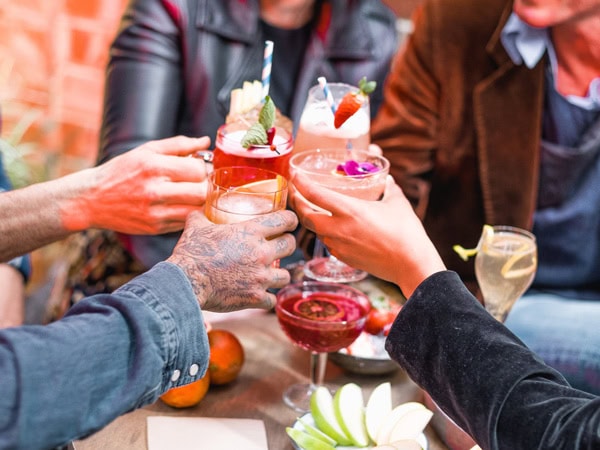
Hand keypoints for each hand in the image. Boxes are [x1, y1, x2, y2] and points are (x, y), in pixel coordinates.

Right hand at [62, 136, 210, 234]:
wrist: (91, 199)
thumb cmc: (122, 171)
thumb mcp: (146, 151)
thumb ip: (178, 145)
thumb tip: (205, 141)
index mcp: (153, 167)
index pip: (197, 170)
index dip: (205, 168)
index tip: (201, 168)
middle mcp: (155, 191)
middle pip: (201, 193)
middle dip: (207, 186)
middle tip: (202, 183)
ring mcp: (155, 212)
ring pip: (196, 210)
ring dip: (201, 202)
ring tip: (194, 194)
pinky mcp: (155, 228)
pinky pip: (185, 222)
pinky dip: (189, 213)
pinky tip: (181, 205)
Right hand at [167, 210, 297, 310]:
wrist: (186, 282)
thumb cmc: (192, 253)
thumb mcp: (196, 226)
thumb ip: (202, 215)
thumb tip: (201, 209)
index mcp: (251, 232)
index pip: (285, 220)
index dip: (290, 220)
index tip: (289, 222)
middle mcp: (261, 253)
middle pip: (290, 245)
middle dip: (287, 245)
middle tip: (280, 247)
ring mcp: (261, 277)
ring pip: (286, 275)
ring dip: (279, 274)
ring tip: (271, 275)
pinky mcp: (256, 297)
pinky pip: (272, 300)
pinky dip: (266, 299)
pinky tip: (260, 296)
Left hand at [290, 173, 445, 296]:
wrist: (410, 265)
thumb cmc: (406, 232)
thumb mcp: (397, 202)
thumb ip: (389, 188)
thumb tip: (387, 179)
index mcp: (349, 210)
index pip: (314, 194)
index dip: (300, 182)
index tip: (294, 173)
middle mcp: (339, 228)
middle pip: (305, 216)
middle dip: (297, 203)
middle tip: (295, 192)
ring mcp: (339, 245)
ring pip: (316, 230)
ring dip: (311, 219)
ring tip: (312, 208)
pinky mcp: (343, 257)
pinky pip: (328, 242)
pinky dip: (325, 233)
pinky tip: (332, 228)